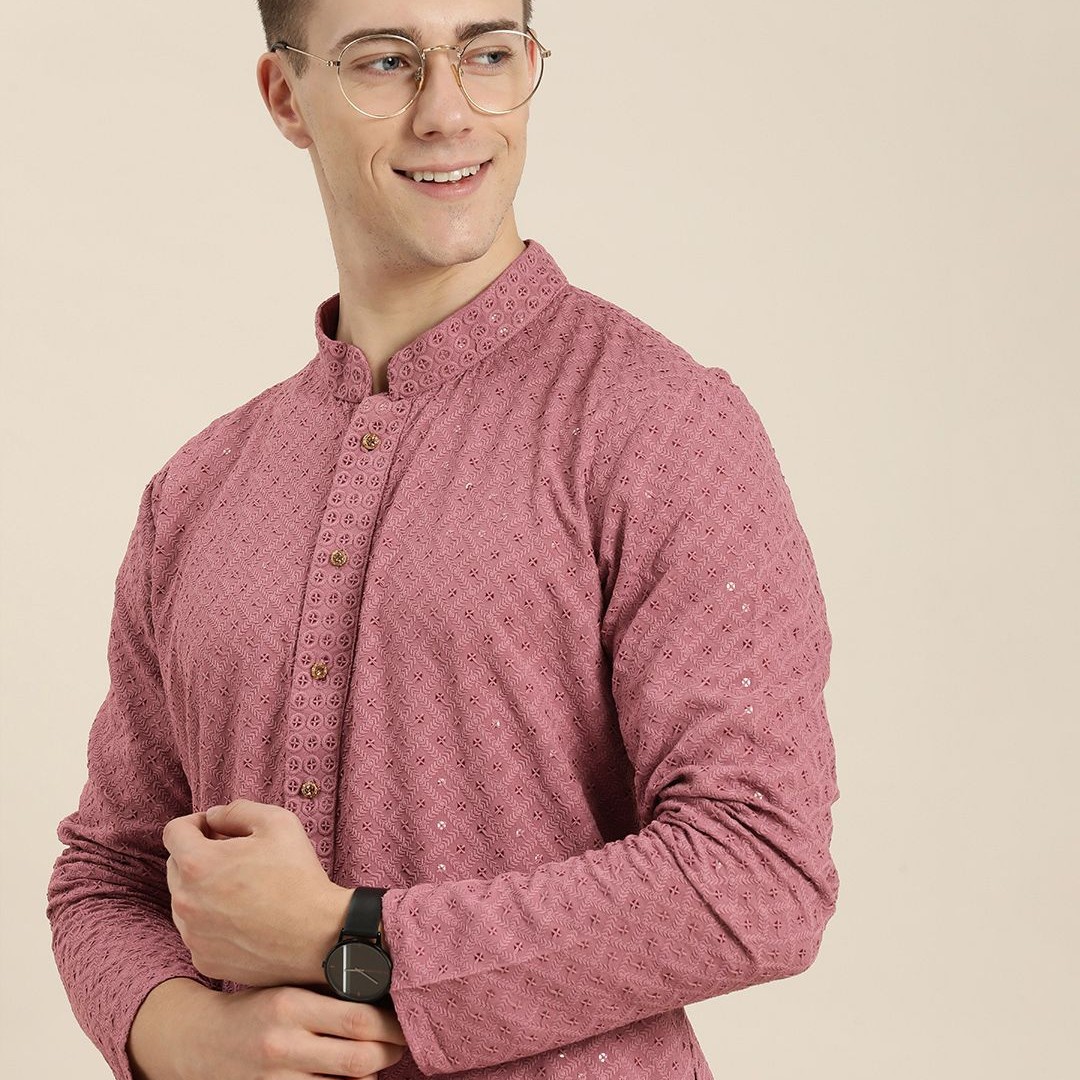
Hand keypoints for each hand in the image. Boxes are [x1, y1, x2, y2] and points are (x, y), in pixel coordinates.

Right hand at [129, 978, 406, 1079]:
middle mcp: (283, 1045)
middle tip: (401, 1044)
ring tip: (378, 1060)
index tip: (406, 1021)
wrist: (195, 1040)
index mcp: (290, 1005)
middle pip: (358, 1058)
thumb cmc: (252, 1007)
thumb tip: (381, 994)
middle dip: (389, 1053)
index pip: (358, 1018)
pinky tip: (347, 1077)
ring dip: (368, 1075)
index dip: (391, 1024)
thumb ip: (325, 992)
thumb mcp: (285, 987)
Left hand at [163, 799, 351, 985]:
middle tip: (235, 857)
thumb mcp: (277, 822)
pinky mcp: (204, 960)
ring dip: (203, 889)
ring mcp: (192, 935)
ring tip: (242, 890)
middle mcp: (185, 901)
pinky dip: (212, 921)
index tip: (217, 828)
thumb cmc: (298, 876)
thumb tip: (213, 816)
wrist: (317, 936)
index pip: (173, 832)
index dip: (196, 822)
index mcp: (197, 864)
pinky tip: (244, 918)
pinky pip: (197, 932)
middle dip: (199, 854)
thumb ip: (237, 810)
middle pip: (176, 866)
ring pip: (185, 901)